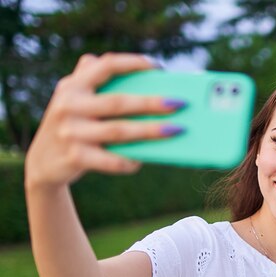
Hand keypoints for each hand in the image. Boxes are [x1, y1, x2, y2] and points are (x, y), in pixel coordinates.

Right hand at [25, 52, 182, 189]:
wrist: (42, 163)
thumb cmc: (74, 125)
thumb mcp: (76, 99)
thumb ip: (96, 80)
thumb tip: (140, 70)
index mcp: (72, 86)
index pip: (105, 66)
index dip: (133, 63)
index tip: (158, 67)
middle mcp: (68, 105)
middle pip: (119, 102)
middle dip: (152, 102)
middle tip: (181, 103)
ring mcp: (70, 132)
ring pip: (119, 131)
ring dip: (151, 131)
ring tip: (177, 130)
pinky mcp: (75, 157)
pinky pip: (112, 160)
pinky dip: (131, 160)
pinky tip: (146, 159)